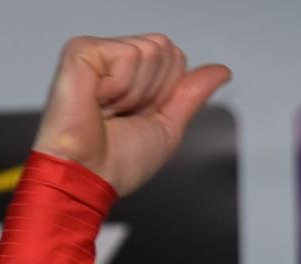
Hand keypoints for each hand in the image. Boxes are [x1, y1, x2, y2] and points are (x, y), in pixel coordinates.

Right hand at [32, 33, 229, 197]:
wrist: (88, 176)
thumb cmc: (116, 162)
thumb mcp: (169, 127)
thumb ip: (192, 94)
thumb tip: (219, 72)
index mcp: (132, 77)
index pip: (175, 59)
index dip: (167, 95)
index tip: (140, 117)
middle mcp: (114, 62)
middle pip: (166, 50)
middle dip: (154, 91)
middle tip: (123, 115)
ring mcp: (97, 53)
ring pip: (150, 50)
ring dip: (135, 93)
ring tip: (108, 111)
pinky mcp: (82, 51)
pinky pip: (127, 55)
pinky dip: (119, 86)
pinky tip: (97, 101)